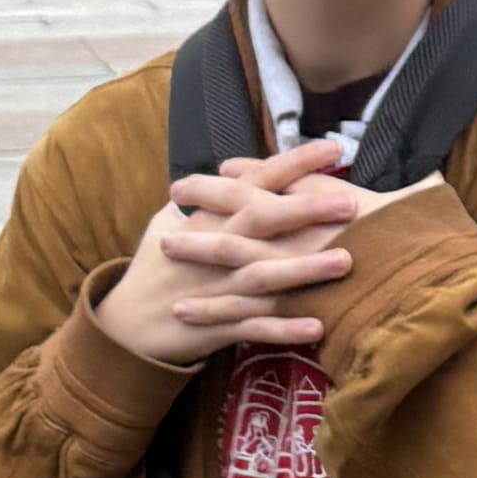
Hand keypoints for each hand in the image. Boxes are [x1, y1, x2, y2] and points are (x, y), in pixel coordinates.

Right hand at [92, 137, 356, 367]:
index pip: (253, 182)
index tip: (333, 148)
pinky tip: (319, 327)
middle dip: (305, 211)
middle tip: (352, 203)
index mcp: (206, 218)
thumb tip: (233, 168)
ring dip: (303, 270)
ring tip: (347, 261)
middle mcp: (214, 250)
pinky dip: (284, 329)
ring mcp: (216, 289)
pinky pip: (255, 328)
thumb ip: (204, 198)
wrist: (124, 322)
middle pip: (260, 223)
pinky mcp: (217, 326)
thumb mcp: (168, 222)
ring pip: (263, 276)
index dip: (291, 164)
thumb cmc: (154, 265)